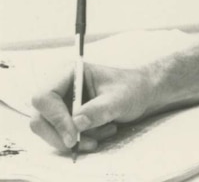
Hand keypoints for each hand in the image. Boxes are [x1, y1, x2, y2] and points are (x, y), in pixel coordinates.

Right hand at [30, 63, 156, 152]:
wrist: (142, 93)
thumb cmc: (133, 89)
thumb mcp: (120, 99)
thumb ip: (99, 109)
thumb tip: (76, 123)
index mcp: (68, 72)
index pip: (44, 97)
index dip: (56, 118)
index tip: (73, 136)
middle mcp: (59, 86)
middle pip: (40, 118)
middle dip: (63, 135)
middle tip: (90, 143)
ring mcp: (60, 103)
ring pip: (49, 131)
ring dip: (76, 139)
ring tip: (106, 131)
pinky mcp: (64, 117)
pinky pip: (60, 136)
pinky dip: (80, 140)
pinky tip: (102, 132)